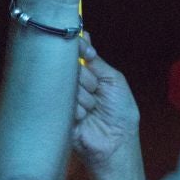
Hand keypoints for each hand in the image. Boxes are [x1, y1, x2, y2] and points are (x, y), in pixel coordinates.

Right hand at [72, 37, 141, 179]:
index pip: (76, 53)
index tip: (84, 50)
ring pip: (68, 85)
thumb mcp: (114, 80)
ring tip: (93, 110)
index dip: (78, 49)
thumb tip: (85, 37)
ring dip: (84, 97)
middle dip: (87, 78)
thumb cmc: (120, 112)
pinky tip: (84, 118)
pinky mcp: (58, 114)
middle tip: (96, 91)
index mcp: (90, 74)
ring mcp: (66, 99)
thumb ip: (96, 60)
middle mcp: (76, 84)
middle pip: (71, 68)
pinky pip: (63, 102)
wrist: (115, 142)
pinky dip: (77, 109)